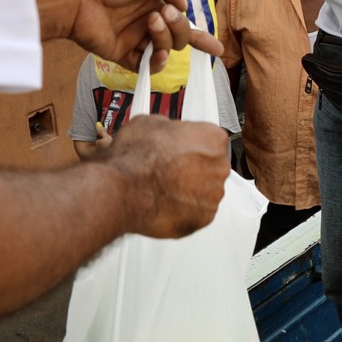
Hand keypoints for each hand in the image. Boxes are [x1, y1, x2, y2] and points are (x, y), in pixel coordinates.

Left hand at [39, 0, 224, 71]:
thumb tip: (182, 6)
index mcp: (155, 1)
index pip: (183, 21)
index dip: (200, 36)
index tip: (215, 47)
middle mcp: (148, 21)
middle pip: (178, 37)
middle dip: (178, 27)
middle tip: (161, 12)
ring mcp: (136, 39)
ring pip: (165, 50)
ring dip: (165, 38)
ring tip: (150, 22)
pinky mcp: (123, 55)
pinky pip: (146, 66)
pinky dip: (156, 63)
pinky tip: (155, 54)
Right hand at [100, 115, 230, 237]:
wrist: (122, 191)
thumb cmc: (135, 159)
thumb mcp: (148, 123)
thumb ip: (170, 128)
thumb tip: (168, 132)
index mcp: (212, 138)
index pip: (209, 140)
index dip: (189, 145)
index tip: (177, 150)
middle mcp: (219, 167)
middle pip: (210, 167)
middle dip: (191, 169)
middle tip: (168, 170)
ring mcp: (213, 194)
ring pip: (204, 192)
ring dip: (188, 191)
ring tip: (162, 188)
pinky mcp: (204, 218)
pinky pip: (196, 213)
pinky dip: (183, 211)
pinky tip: (164, 203)